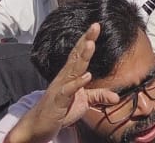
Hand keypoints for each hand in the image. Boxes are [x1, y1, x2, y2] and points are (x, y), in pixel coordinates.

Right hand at [7, 24, 119, 142]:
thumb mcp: (83, 103)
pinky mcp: (58, 101)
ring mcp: (60, 88)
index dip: (87, 40)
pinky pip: (68, 91)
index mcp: (70, 76)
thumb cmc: (59, 111)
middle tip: (95, 26)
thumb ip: (98, 96)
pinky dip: (77, 83)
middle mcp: (64, 78)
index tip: (96, 26)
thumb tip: (116, 97)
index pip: (79, 55)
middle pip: (76, 56)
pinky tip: (87, 76)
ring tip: (91, 44)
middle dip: (86, 41)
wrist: (37, 127)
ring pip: (73, 70)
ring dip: (82, 57)